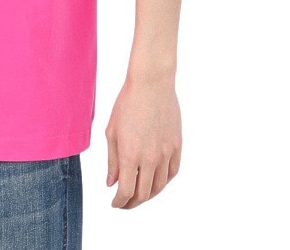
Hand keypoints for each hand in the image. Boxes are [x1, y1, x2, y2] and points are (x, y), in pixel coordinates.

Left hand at [104, 76, 181, 207]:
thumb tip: (112, 183)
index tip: (115, 204)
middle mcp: (150, 159)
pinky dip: (164, 182)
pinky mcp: (177, 146)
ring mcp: (166, 154)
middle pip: (143, 193)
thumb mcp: (112, 131)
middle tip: (125, 203)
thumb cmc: (127, 103)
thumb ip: (112, 160)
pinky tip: (156, 181)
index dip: (120, 202)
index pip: (126, 191)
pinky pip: (172, 172)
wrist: (151, 84)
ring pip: (160, 187)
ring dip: (149, 195)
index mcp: (130, 155)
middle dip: (132, 202)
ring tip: (140, 195)